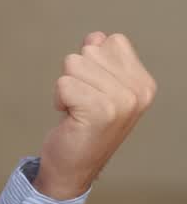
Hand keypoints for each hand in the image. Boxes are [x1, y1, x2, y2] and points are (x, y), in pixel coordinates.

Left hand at [35, 32, 156, 199]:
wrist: (74, 166)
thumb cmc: (84, 125)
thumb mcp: (99, 87)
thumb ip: (101, 59)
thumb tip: (96, 37)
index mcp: (143, 83)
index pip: (109, 41)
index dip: (92, 62)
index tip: (93, 89)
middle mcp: (138, 91)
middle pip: (88, 51)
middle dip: (76, 74)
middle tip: (83, 102)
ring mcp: (122, 101)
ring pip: (73, 64)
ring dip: (66, 87)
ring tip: (77, 109)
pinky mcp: (100, 111)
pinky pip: (63, 83)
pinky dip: (59, 98)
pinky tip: (70, 117)